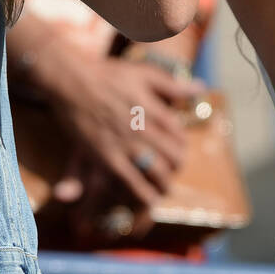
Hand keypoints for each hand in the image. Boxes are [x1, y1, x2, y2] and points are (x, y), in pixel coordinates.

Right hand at [47, 55, 199, 210]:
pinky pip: (132, 182)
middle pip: (172, 155)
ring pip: (157, 171)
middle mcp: (144, 130)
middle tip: (173, 168)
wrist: (73, 81)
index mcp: (155, 110)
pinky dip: (145, 194)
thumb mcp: (144, 73)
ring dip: (165, 182)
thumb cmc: (108, 74)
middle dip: (177, 165)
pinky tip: (151, 200)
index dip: (181, 143)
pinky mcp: (108, 158)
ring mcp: (127, 145)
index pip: (179, 134)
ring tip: (165, 187)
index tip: (177, 146)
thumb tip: (200, 88)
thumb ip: (173, 85)